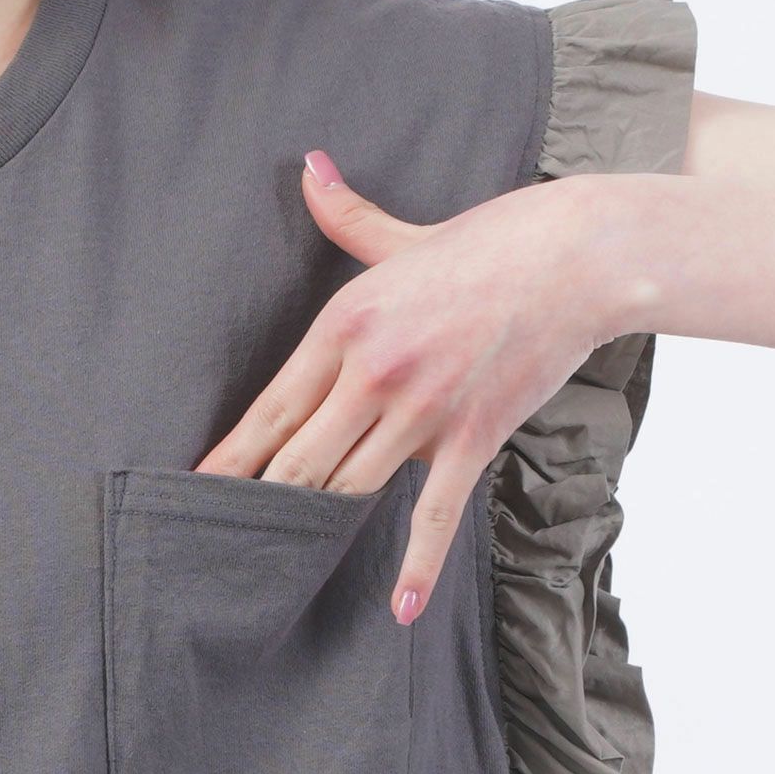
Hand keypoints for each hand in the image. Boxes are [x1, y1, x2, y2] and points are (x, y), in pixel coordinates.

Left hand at [193, 150, 613, 624]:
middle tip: (227, 539)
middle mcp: (374, 374)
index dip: (230, 457)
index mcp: (345, 325)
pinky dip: (417, 564)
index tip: (198, 488)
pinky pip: (437, 513)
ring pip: (351, 488)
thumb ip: (344, 214)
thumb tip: (308, 165)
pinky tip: (397, 608)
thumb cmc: (489, 242)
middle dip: (261, 503)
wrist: (576, 257)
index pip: (270, 408)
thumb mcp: (402, 233)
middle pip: (298, 461)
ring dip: (317, 526)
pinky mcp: (473, 437)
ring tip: (282, 565)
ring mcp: (423, 412)